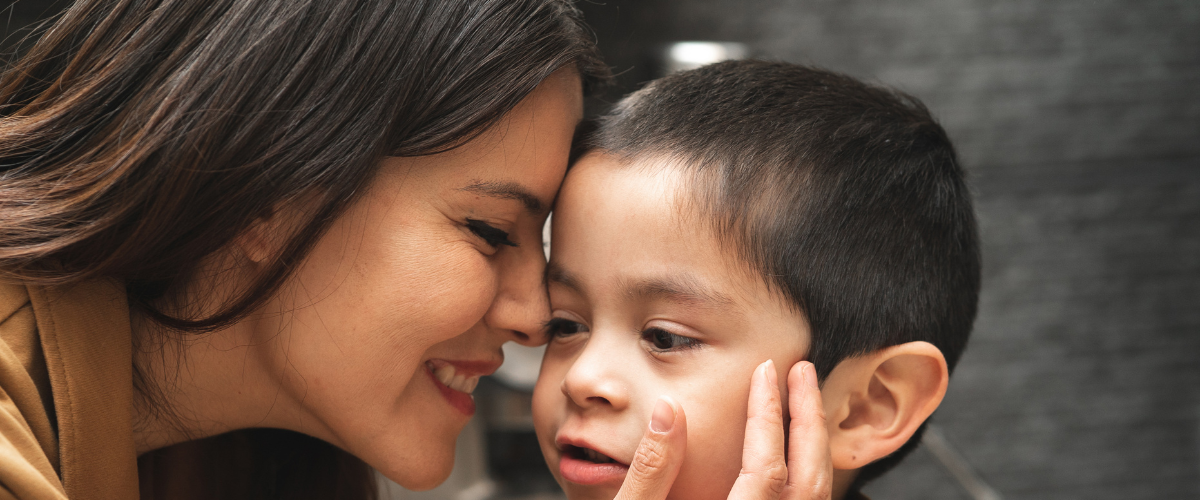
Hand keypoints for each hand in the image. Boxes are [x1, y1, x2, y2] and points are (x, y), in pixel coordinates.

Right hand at [614, 360, 831, 499]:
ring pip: (816, 496)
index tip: (765, 372)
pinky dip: (807, 473)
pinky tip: (796, 454)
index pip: (767, 466)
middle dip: (808, 419)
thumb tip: (667, 411)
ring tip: (806, 404)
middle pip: (809, 479)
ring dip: (814, 446)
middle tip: (803, 373)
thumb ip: (651, 470)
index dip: (768, 414)